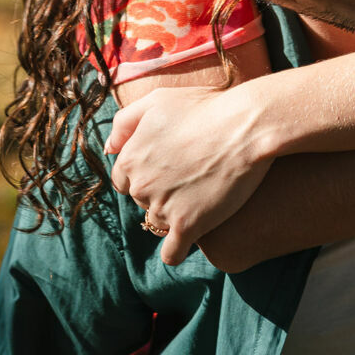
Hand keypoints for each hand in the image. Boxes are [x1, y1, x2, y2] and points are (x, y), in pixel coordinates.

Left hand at [104, 82, 273, 265]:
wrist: (245, 125)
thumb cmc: (205, 108)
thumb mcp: (158, 100)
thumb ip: (125, 122)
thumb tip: (108, 149)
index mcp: (131, 157)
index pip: (123, 179)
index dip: (145, 172)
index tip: (168, 166)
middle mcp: (140, 185)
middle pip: (142, 200)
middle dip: (160, 191)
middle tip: (189, 175)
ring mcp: (163, 208)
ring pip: (159, 222)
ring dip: (174, 214)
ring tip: (201, 195)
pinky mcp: (188, 226)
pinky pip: (172, 253)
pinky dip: (178, 249)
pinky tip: (192, 235)